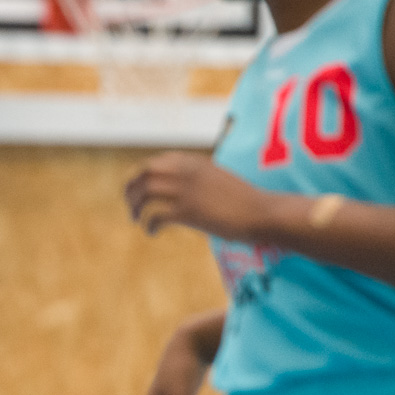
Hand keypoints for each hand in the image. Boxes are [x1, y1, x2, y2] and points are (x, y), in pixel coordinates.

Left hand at [125, 152, 270, 239]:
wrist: (262, 212)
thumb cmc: (243, 201)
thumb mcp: (217, 179)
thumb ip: (197, 179)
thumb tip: (179, 188)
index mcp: (194, 162)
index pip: (155, 162)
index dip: (141, 176)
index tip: (137, 189)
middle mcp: (187, 172)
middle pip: (144, 174)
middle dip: (132, 190)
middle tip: (132, 206)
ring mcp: (186, 190)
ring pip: (146, 192)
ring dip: (136, 207)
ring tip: (137, 219)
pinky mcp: (188, 211)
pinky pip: (155, 215)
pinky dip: (149, 224)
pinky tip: (153, 232)